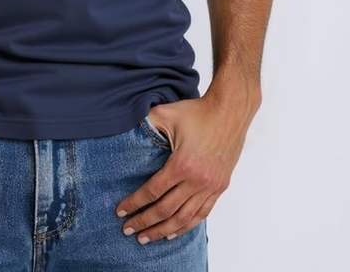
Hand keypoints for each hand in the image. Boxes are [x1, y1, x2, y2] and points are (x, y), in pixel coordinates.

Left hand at [114, 92, 253, 244]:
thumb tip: (125, 131)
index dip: (134, 203)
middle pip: (165, 210)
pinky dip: (186, 226)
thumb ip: (145, 124)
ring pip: (184, 218)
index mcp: (181, 164)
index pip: (152, 191)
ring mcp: (210, 186)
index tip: (120, 212)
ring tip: (146, 237)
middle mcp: (197, 180)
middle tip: (128, 230)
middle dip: (144, 222)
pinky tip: (173, 232)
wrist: (229, 112)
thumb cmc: (197, 111)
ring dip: (163, 230)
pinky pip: (201, 214)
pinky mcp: (219, 187)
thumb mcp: (166, 114)